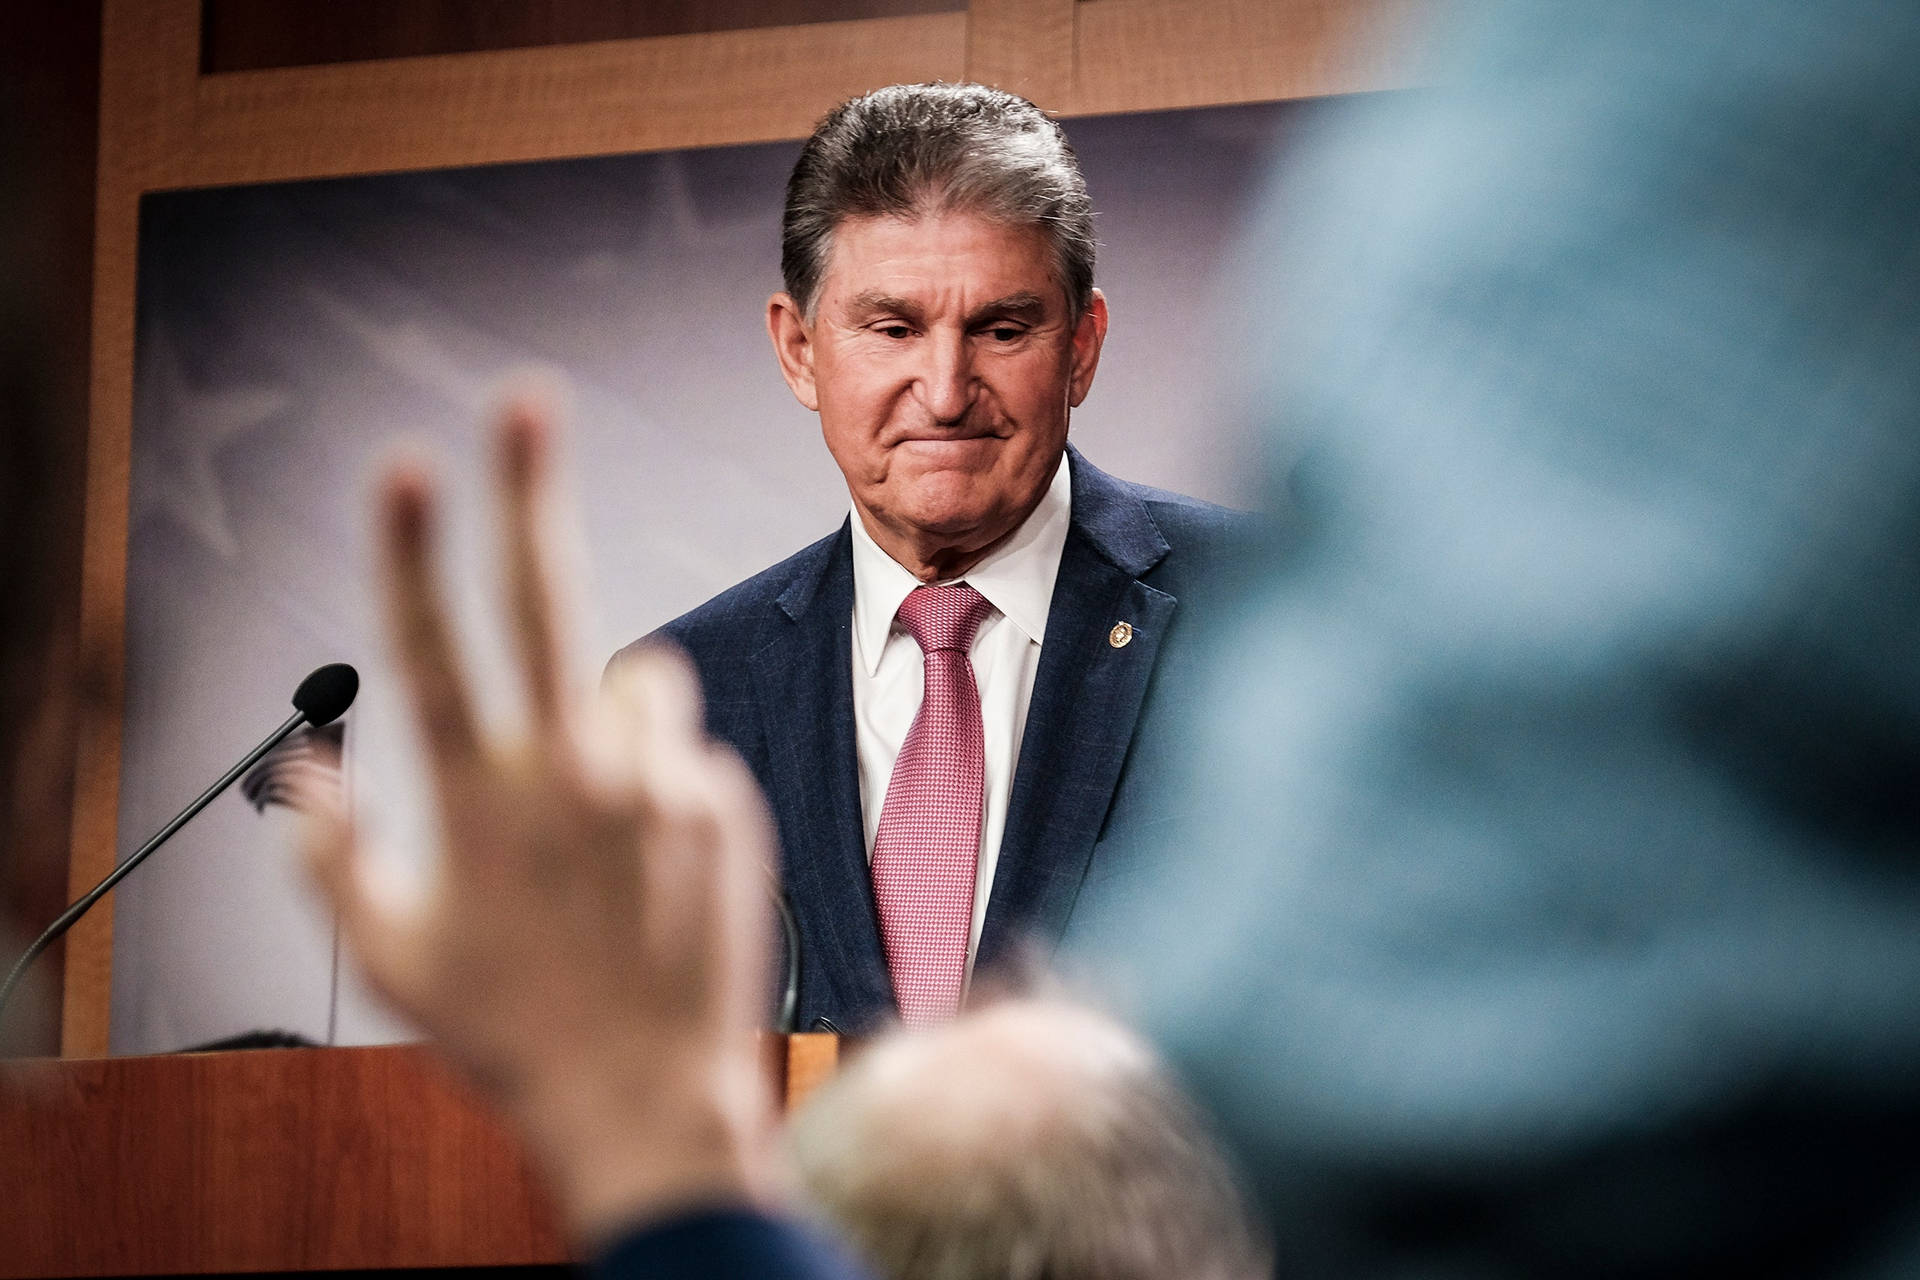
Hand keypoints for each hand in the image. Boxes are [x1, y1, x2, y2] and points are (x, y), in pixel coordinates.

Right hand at [301, 399, 777, 1242]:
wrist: (646, 1096)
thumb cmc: (510, 1032)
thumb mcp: (392, 956)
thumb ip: (335, 855)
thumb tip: (302, 778)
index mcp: (479, 798)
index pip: (430, 648)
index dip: (408, 550)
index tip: (404, 464)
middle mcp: (572, 773)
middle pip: (546, 598)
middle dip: (528, 488)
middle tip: (524, 403)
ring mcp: (657, 784)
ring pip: (634, 680)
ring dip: (610, 712)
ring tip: (597, 810)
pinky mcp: (723, 802)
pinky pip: (683, 749)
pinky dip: (660, 777)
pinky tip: (648, 857)